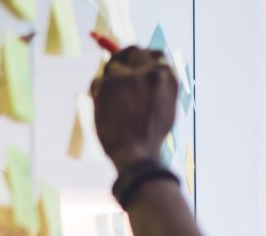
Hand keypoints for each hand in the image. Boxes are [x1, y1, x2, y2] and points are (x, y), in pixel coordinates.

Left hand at [89, 46, 177, 171]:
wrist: (137, 154)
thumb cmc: (150, 136)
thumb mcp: (164, 108)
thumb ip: (157, 86)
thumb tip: (146, 69)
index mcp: (167, 78)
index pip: (155, 54)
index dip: (143, 57)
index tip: (134, 61)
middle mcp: (150, 72)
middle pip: (133, 50)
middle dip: (123, 56)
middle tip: (115, 65)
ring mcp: (128, 75)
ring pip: (112, 66)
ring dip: (109, 81)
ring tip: (113, 105)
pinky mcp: (108, 82)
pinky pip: (98, 82)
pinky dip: (98, 94)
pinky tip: (106, 112)